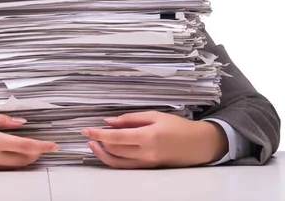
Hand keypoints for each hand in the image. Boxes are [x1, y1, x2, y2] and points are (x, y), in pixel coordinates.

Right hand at [0, 113, 58, 169]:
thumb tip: (19, 122)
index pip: (23, 145)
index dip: (40, 146)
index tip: (53, 145)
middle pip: (22, 159)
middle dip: (37, 154)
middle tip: (46, 147)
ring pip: (14, 165)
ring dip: (27, 159)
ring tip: (35, 150)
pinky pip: (4, 167)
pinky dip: (15, 162)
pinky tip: (16, 155)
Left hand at [82, 111, 228, 168]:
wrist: (198, 144)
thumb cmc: (178, 126)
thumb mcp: (155, 116)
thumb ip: (130, 119)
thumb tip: (109, 121)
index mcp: (148, 137)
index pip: (116, 138)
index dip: (98, 134)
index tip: (86, 130)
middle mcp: (146, 153)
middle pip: (114, 150)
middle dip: (99, 141)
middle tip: (90, 132)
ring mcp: (147, 163)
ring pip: (117, 162)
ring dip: (102, 153)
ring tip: (93, 144)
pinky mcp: (148, 168)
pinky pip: (125, 166)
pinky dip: (113, 159)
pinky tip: (107, 151)